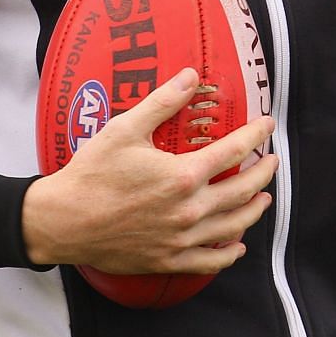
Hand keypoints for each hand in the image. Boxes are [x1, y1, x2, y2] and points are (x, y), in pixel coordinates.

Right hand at [21, 68, 277, 274]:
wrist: (63, 221)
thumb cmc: (91, 174)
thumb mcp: (125, 129)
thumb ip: (163, 102)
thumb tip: (191, 76)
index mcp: (183, 176)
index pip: (233, 152)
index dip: (255, 136)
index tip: (267, 126)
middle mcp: (189, 211)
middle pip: (242, 191)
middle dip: (262, 173)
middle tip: (271, 161)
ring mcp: (181, 239)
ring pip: (233, 227)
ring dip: (254, 211)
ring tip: (263, 198)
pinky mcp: (168, 260)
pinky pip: (209, 261)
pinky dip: (229, 253)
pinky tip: (237, 245)